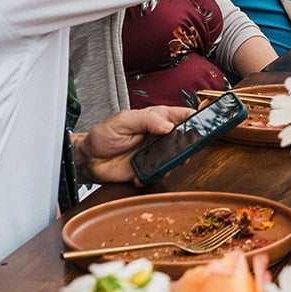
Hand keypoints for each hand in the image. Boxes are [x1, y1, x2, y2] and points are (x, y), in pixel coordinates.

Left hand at [78, 105, 196, 183]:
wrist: (89, 160)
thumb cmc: (103, 136)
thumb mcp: (122, 121)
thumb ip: (146, 120)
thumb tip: (168, 125)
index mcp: (155, 119)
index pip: (181, 115)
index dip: (194, 118)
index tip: (201, 124)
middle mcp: (158, 136)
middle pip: (184, 139)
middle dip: (187, 145)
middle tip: (182, 151)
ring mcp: (154, 153)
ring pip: (175, 158)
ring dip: (172, 163)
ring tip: (162, 165)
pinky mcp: (148, 169)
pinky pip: (159, 174)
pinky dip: (154, 176)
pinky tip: (141, 175)